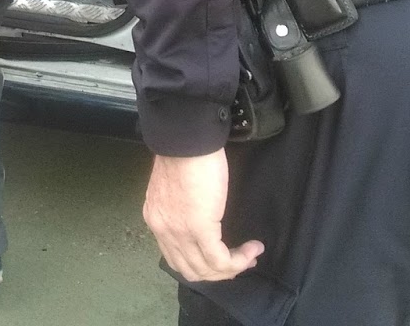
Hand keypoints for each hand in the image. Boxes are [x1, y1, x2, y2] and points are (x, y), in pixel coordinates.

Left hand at [143, 151, 262, 282]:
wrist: (184, 138)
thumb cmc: (184, 152)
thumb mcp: (175, 185)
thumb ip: (181, 205)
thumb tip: (199, 214)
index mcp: (156, 219)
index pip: (176, 258)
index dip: (201, 264)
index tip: (223, 255)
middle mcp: (163, 231)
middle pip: (191, 270)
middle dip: (219, 272)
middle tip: (241, 261)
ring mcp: (179, 232)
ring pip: (207, 270)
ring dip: (232, 268)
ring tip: (250, 255)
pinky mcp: (199, 229)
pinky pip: (221, 260)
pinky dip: (239, 260)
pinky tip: (253, 249)